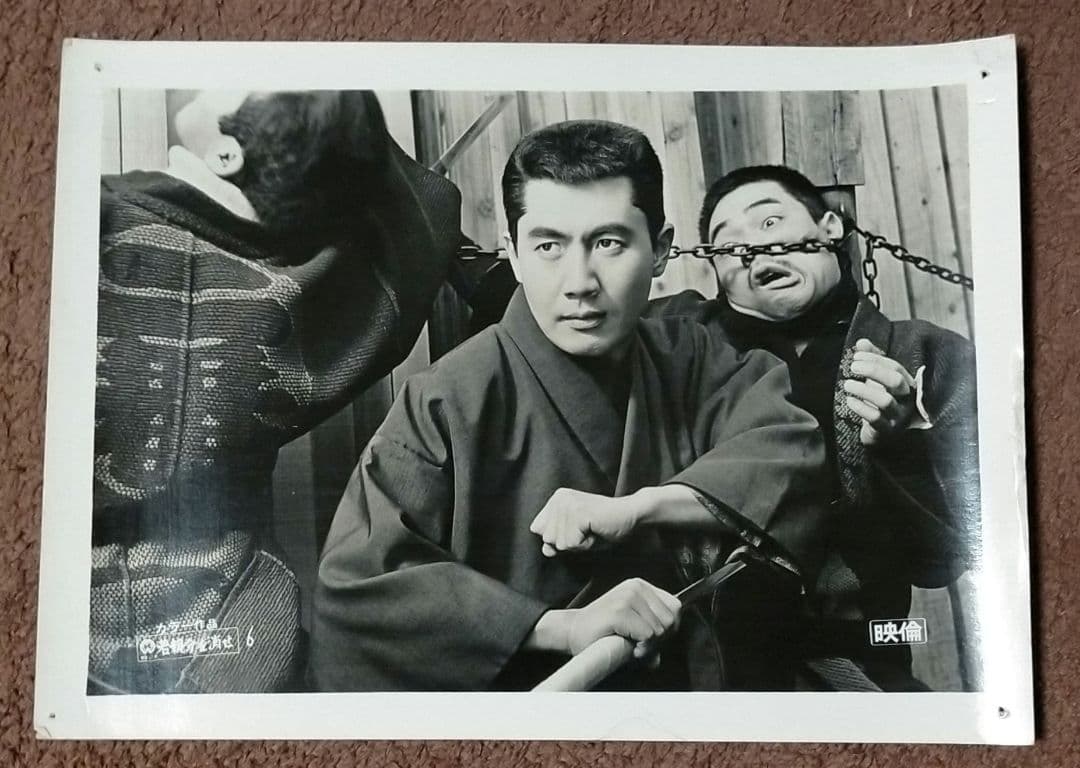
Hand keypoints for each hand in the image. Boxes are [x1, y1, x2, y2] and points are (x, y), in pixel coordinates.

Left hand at [529, 488, 641, 557]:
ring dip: (579, 544)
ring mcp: (568, 504)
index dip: (560, 538)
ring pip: (559, 544)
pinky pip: (571, 544)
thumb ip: (557, 542)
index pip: (538, 531)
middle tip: (588, 530)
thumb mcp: (575, 537)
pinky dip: (585, 545)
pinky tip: (596, 532)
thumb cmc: (605, 527)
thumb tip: (546, 549)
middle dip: (570, 542)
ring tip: (593, 530)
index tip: (580, 529)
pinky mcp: (578, 513)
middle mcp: (559, 498)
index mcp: (555, 499)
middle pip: (548, 539)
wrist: (631, 515)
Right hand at [566, 578, 681, 657]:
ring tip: (630, 644)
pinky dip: (640, 648)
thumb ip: (651, 640)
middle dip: (660, 638)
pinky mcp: (620, 611)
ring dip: (648, 645)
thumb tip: (659, 659)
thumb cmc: (601, 632)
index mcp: (641, 587)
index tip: (651, 639)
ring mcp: (627, 597)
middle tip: (640, 645)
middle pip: (671, 619)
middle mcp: (636, 587)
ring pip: (660, 629)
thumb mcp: (632, 630)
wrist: (572, 632)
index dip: (669, 628)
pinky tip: (625, 644)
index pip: (675, 606)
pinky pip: (647, 636)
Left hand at [842, 338, 916, 445]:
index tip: (856, 355)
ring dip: (864, 390)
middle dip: (874, 370)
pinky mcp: (886, 430)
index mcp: (906, 384)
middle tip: (853, 367)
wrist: (880, 432)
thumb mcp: (877, 378)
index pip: (895, 367)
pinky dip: (860, 407)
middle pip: (896, 381)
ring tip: (847, 384)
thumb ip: (872, 359)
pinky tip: (849, 400)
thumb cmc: (880, 400)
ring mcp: (897, 416)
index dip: (875, 359)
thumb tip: (862, 342)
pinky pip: (874, 418)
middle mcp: (906, 400)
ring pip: (885, 401)